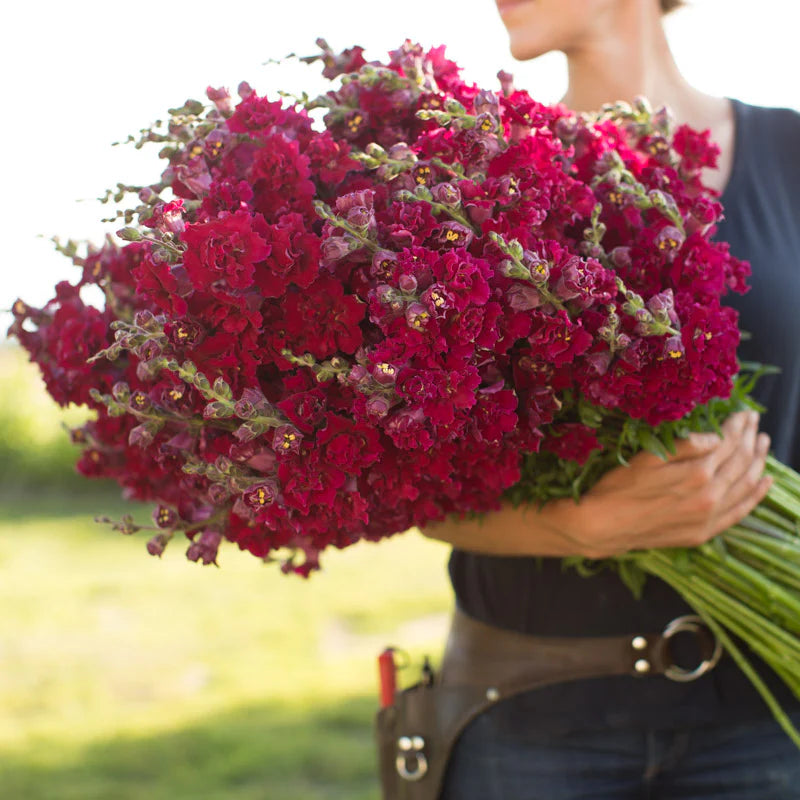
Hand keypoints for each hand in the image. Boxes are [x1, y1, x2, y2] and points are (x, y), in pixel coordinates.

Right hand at [567, 410, 771, 557]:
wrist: (603, 526)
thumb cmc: (618, 486)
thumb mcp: (646, 457)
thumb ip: (685, 445)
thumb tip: (716, 436)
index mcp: (696, 473)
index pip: (728, 443)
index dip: (738, 425)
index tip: (744, 411)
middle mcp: (709, 497)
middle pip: (741, 461)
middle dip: (750, 438)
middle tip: (755, 421)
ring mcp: (709, 517)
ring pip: (746, 485)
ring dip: (759, 461)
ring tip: (764, 443)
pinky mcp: (704, 532)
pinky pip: (740, 512)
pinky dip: (756, 495)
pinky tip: (765, 482)